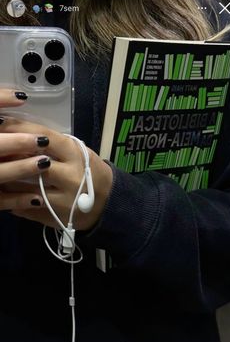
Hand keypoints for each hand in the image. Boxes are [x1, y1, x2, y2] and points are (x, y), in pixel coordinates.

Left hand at [0, 115, 112, 230]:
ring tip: (0, 171)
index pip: (44, 137)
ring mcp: (61, 200)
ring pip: (24, 189)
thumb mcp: (78, 152)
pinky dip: (12, 199)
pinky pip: (25, 208)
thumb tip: (20, 134)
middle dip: (11, 156)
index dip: (20, 129)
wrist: (107, 203)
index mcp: (76, 156)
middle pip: (31, 164)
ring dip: (7, 179)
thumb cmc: (90, 172)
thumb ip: (54, 145)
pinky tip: (6, 193)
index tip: (3, 124)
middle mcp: (70, 177)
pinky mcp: (53, 217)